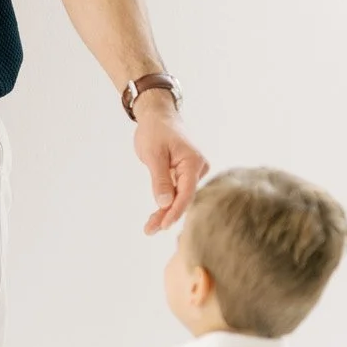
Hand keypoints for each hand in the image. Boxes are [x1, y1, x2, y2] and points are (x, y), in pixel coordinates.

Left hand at [132, 94, 208, 234]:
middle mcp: (198, 168)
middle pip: (184, 197)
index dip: (175, 211)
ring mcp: (192, 172)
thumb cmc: (155, 131)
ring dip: (165, 211)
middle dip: (167, 215)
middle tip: (149, 230)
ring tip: (149, 228)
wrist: (158, 115)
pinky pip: (177, 191)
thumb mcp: (153, 155)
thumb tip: (165, 203)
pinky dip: (166, 203)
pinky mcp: (185, 174)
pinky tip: (156, 217)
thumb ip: (160, 179)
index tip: (163, 225)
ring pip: (180, 197)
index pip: (187, 192)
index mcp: (193, 162)